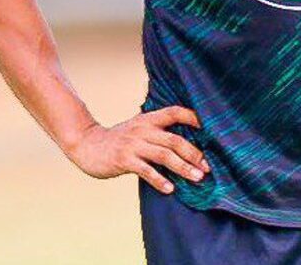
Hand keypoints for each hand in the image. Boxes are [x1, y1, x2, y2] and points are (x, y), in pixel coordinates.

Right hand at [65, 105, 210, 193]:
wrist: (88, 145)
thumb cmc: (119, 139)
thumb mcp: (138, 128)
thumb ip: (158, 132)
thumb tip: (186, 143)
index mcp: (149, 119)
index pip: (175, 112)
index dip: (193, 116)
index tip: (211, 127)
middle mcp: (143, 129)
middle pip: (174, 139)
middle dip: (194, 153)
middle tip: (208, 167)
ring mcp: (133, 144)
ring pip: (164, 155)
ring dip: (183, 168)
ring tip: (197, 178)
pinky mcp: (124, 160)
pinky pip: (146, 170)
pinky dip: (159, 180)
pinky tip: (171, 189)